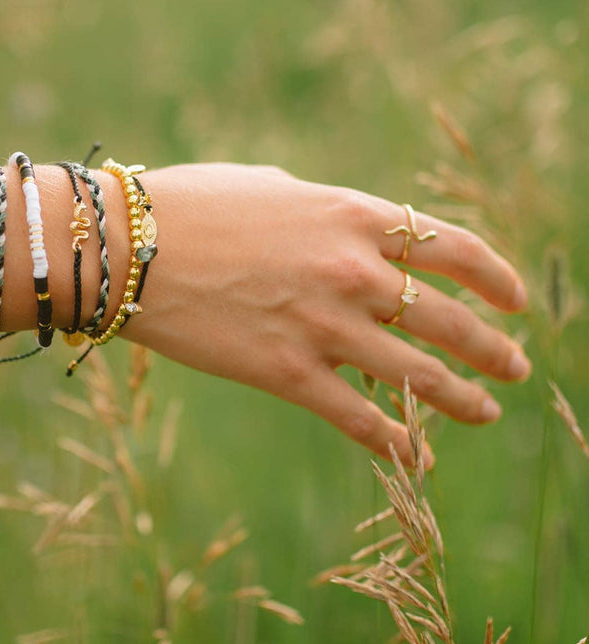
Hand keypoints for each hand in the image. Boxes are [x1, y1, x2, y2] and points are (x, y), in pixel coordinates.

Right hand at [127, 164, 529, 466]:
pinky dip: (397, 440)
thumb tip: (350, 235)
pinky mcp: (286, 374)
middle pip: (451, 318)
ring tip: (485, 412)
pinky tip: (419, 455)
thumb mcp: (272, 188)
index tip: (516, 300)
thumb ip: (324, 213)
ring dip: (463, 398)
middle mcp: (352, 271)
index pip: (455, 249)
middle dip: (492, 348)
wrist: (127, 248)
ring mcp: (323, 325)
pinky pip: (361, 417)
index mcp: (352, 216)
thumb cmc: (190, 206)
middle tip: (514, 366)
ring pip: (418, 374)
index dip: (497, 278)